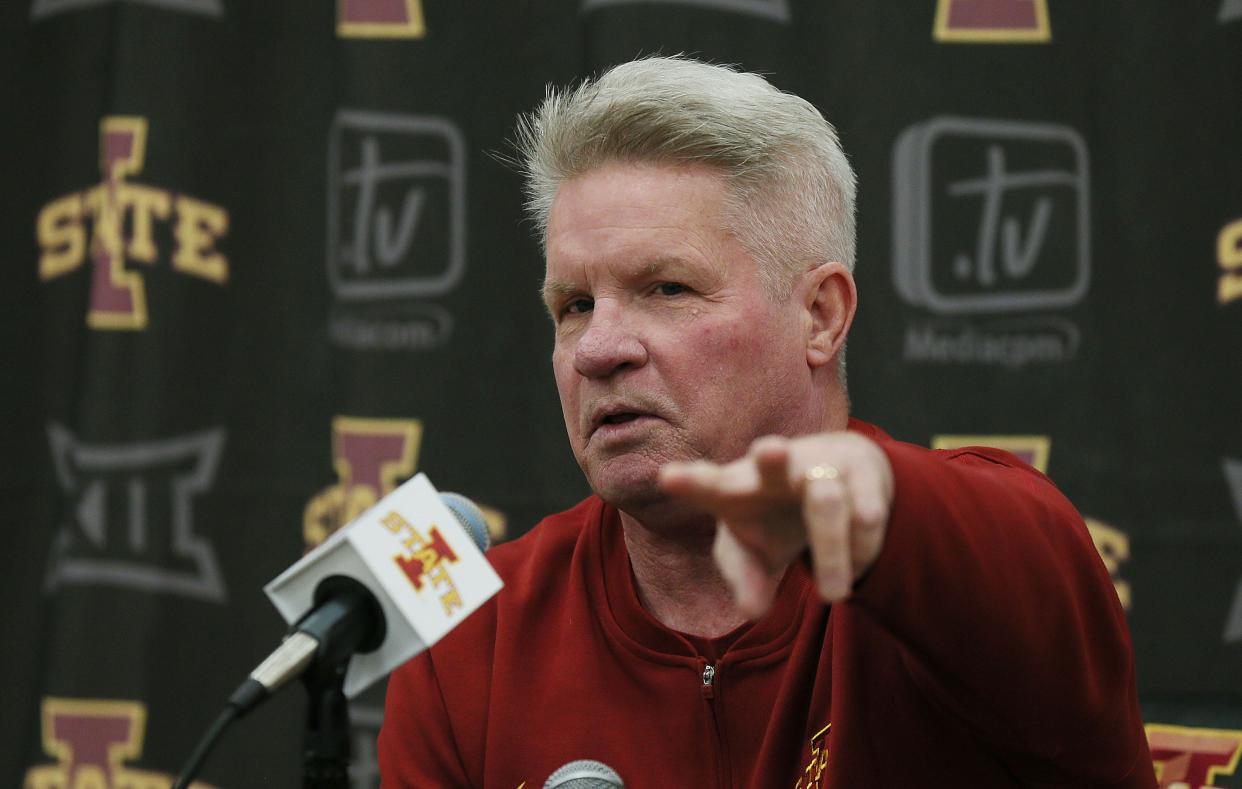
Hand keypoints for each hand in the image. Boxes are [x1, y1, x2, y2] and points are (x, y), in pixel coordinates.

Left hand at [658, 431, 893, 615]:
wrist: (837, 476)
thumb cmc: (776, 518)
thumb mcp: (754, 553)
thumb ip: (747, 580)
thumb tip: (751, 612)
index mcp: (736, 487)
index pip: (709, 484)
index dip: (690, 482)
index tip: (668, 478)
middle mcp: (776, 470)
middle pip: (770, 462)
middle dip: (770, 457)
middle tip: (770, 450)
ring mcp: (820, 466)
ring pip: (826, 501)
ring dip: (829, 547)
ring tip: (833, 596)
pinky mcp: (861, 472)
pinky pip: (866, 509)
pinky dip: (864, 535)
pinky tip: (864, 539)